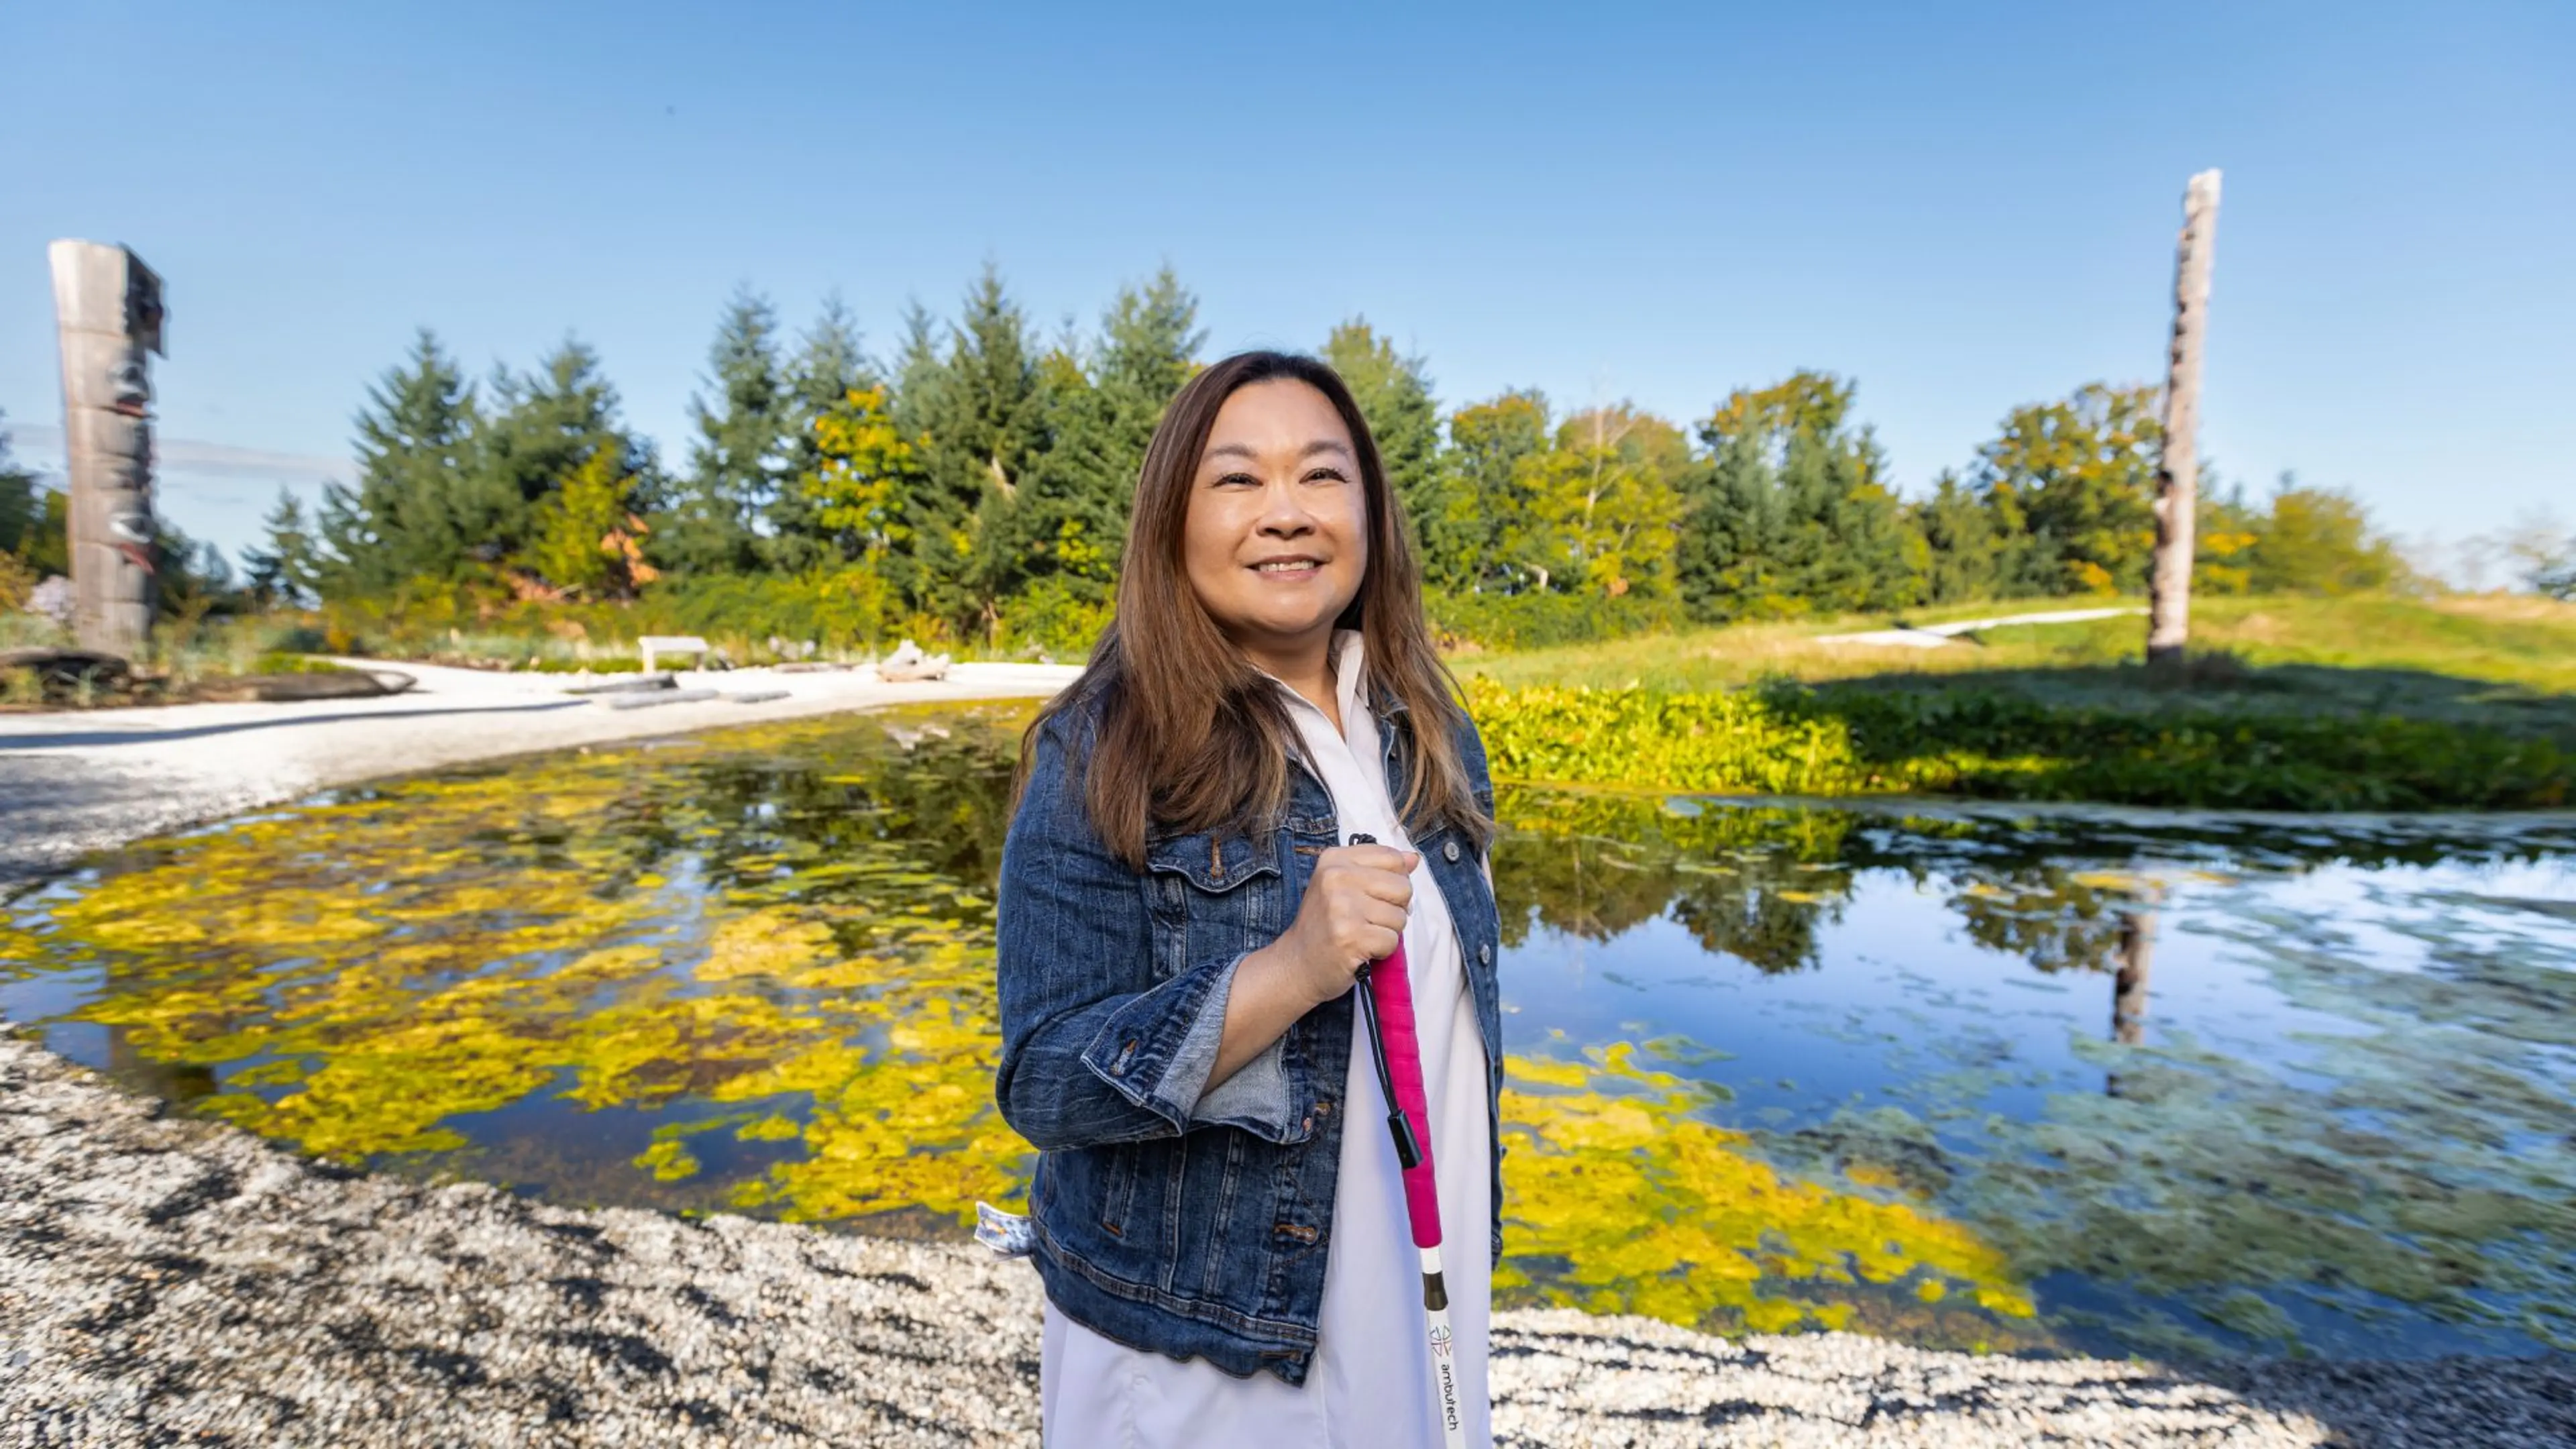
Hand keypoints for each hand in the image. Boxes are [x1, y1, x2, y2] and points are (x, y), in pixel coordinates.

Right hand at [1272, 843, 1416, 1008]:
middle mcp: (1336, 877)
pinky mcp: (1350, 936)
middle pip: (1402, 887)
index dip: (1395, 881)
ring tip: (1363, 934)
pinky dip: (1383, 951)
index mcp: (1335, 859)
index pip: (1393, 858)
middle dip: (1395, 909)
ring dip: (1388, 932)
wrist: (1297, 963)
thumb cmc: (1325, 924)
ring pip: (1400, 917)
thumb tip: (1414, 858)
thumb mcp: (1344, 885)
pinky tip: (1362, 949)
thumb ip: (1379, 869)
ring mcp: (1342, 907)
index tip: (1376, 896)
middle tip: (1369, 920)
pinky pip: (1392, 941)